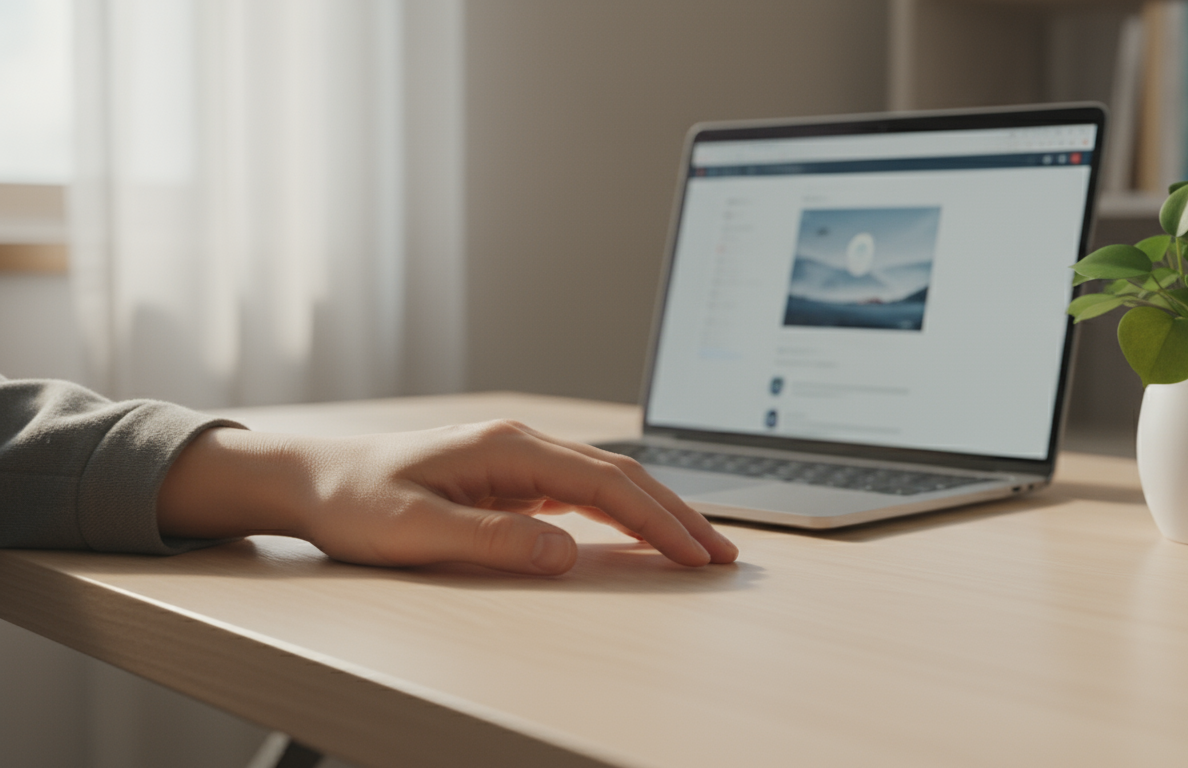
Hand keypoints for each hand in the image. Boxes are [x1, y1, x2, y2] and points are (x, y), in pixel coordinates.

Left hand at [157, 420, 737, 573]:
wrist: (314, 476)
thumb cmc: (355, 502)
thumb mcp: (414, 531)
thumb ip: (491, 541)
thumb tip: (568, 552)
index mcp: (506, 449)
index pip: (605, 484)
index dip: (657, 520)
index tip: (696, 553)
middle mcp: (521, 445)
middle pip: (620, 477)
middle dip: (676, 514)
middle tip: (723, 554)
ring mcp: (517, 459)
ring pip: (607, 482)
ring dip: (655, 513)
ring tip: (698, 545)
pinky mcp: (510, 477)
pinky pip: (582, 493)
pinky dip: (621, 514)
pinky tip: (640, 533)